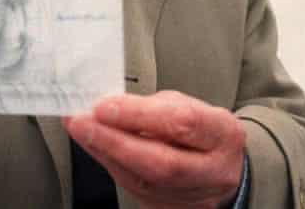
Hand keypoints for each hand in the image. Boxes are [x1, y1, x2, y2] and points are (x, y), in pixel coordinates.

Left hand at [63, 91, 245, 208]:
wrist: (223, 169)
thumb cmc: (202, 132)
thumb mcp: (188, 106)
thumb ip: (153, 107)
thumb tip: (110, 106)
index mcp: (223, 134)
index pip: (182, 124)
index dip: (139, 115)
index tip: (104, 105)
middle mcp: (214, 171)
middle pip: (162, 163)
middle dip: (114, 141)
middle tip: (82, 122)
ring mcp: (194, 198)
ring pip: (143, 182)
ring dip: (105, 153)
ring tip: (81, 130)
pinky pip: (135, 191)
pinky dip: (112, 166)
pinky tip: (96, 148)